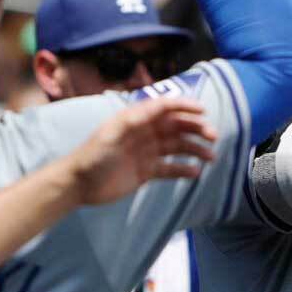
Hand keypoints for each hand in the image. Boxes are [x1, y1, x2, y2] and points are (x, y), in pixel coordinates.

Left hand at [67, 97, 217, 204]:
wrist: (79, 185)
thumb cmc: (94, 155)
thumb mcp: (112, 132)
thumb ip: (136, 118)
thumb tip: (161, 106)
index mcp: (138, 119)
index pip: (166, 107)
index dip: (185, 106)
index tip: (203, 111)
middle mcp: (146, 133)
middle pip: (177, 127)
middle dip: (196, 129)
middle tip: (213, 136)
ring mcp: (148, 152)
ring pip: (178, 147)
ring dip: (196, 149)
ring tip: (210, 157)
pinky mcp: (148, 171)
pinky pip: (171, 168)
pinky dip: (184, 169)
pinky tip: (196, 172)